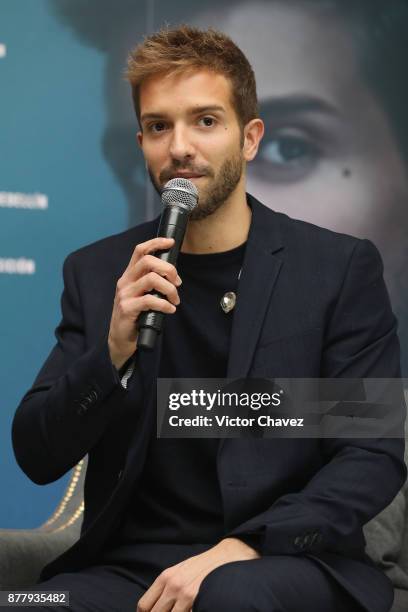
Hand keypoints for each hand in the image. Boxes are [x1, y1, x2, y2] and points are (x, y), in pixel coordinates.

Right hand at [108, 237, 181, 368]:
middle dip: (168, 268)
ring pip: (151, 279)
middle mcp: (125, 282)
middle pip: (148, 261)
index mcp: (129, 276)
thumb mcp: (142, 295)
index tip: (170, 242)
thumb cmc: (135, 316)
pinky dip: (165, 304)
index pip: (140, 251)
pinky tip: (170, 309)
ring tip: (175, 299)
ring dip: (169, 288)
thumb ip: (152, 284)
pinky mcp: (127, 309)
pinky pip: (150, 300)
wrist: (120, 340)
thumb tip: (174, 275)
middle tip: (177, 282)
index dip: (155, 242)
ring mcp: (124, 295)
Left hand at [136, 537, 259, 611]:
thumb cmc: (206, 564)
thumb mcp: (182, 569)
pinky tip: (195, 609)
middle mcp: (173, 586)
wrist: (229, 555)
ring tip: (182, 611)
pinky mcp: (199, 601)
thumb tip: (156, 606)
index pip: (144, 606)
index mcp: (166, 577)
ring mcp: (186, 595)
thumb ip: (167, 586)